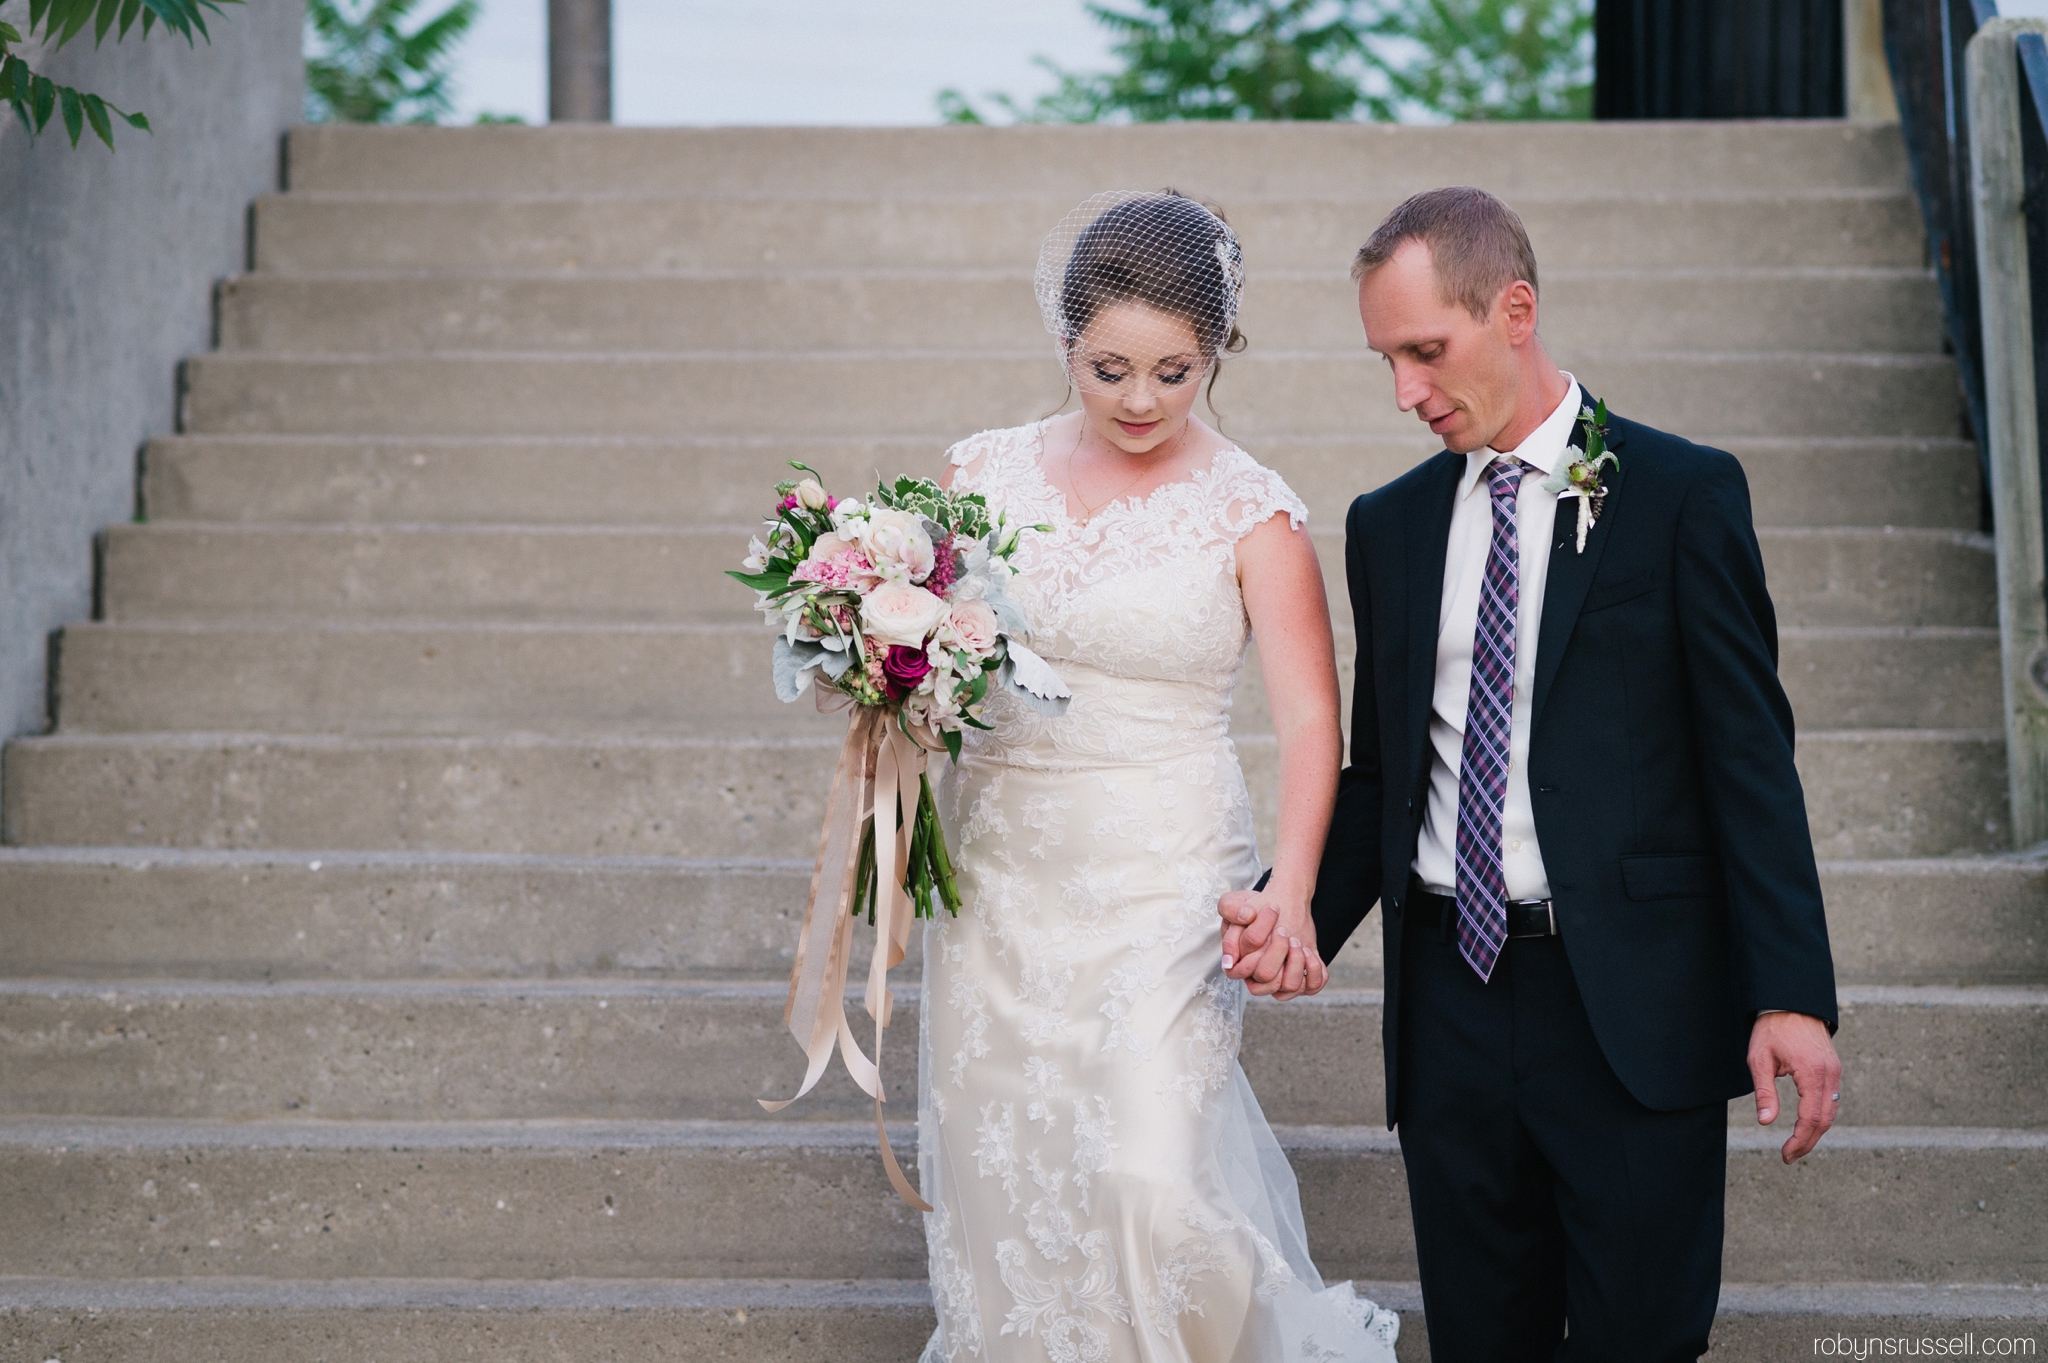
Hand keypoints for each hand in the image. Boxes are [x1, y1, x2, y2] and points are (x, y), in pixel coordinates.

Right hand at [1218, 886, 1327, 1000]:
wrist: (1282, 906)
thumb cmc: (1255, 908)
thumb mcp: (1233, 901)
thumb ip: (1229, 908)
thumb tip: (1246, 917)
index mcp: (1238, 963)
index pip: (1242, 965)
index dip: (1256, 937)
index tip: (1270, 911)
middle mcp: (1258, 977)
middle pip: (1266, 976)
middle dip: (1277, 951)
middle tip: (1284, 931)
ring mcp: (1281, 980)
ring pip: (1290, 986)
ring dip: (1297, 962)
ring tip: (1296, 941)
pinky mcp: (1302, 978)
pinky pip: (1311, 986)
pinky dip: (1314, 970)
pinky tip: (1309, 951)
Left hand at [1748, 1011, 1841, 1163]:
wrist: (1791, 1002)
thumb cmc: (1772, 1028)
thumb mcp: (1759, 1059)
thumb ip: (1764, 1092)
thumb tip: (1766, 1122)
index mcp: (1812, 1073)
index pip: (1811, 1118)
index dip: (1799, 1140)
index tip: (1786, 1155)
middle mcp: (1829, 1075)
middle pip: (1825, 1120)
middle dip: (1808, 1142)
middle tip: (1789, 1156)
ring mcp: (1834, 1072)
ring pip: (1831, 1112)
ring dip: (1815, 1132)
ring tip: (1796, 1146)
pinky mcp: (1833, 1069)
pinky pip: (1831, 1100)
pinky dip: (1821, 1117)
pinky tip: (1806, 1126)